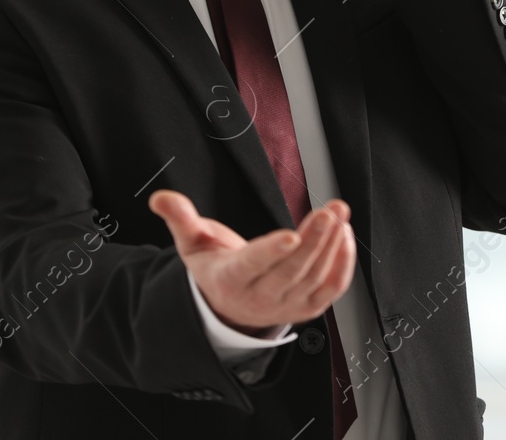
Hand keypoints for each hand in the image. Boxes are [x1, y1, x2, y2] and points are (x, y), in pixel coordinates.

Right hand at [149, 189, 355, 334]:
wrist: (230, 306)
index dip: (271, 252)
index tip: (291, 234)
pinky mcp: (307, 308)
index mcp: (230, 281)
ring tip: (339, 213)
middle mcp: (259, 299)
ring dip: (332, 245)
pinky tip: (345, 234)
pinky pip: (332, 289)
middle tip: (329, 212)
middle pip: (290, 272)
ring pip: (314, 278)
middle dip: (314, 241)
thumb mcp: (191, 243)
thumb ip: (180, 218)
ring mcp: (286, 306)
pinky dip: (343, 263)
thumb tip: (160, 198)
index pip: (252, 266)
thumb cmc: (214, 268)